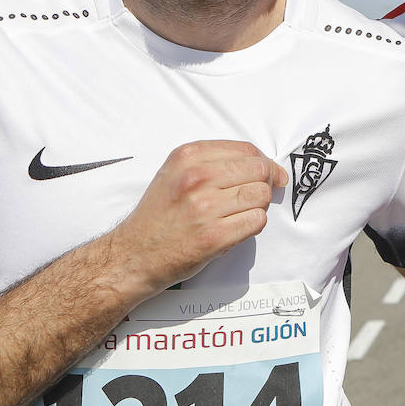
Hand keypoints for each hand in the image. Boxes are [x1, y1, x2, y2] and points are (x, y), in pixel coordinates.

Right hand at [110, 141, 289, 295]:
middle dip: (266, 183)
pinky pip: (256, 221)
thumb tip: (265, 165)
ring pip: (261, 195)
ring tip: (240, 213)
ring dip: (258, 206)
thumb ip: (214, 163)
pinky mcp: (213, 236)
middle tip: (258, 195)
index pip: (246, 150)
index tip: (270, 173)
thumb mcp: (175, 173)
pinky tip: (235, 228)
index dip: (265, 162)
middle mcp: (196, 178)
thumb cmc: (159, 215)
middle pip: (258, 170)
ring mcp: (205, 207)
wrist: (134, 254)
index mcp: (188, 157)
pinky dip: (252, 225)